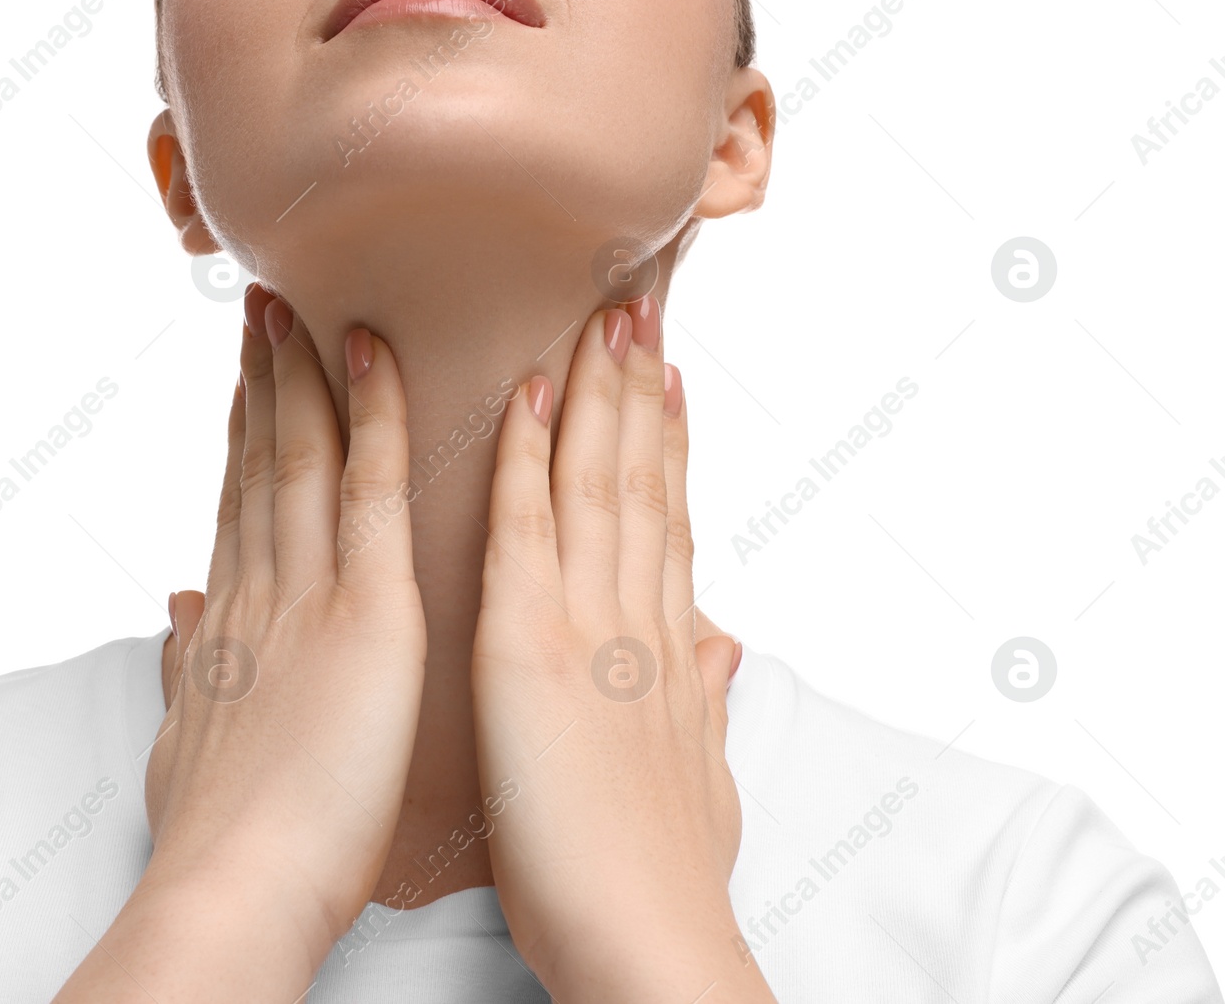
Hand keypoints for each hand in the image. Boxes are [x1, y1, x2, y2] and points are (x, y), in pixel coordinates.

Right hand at [56, 287, 426, 1001]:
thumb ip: (182, 667)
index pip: (238, 510)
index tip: (243, 381)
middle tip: (263, 310)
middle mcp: (257, 592)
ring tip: (296, 302)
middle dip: (259, 384)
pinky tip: (376, 354)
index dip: (240, 438)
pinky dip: (374, 414)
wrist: (232, 893)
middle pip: (257, 466)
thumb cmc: (220, 844)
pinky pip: (370, 489)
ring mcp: (306, 594)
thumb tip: (178, 612)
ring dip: (299, 374)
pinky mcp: (363, 613)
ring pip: (301, 456)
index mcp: (230, 628)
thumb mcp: (184, 743)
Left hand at [471, 297, 774, 1001]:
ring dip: (598, 395)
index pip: (667, 522)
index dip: (667, 444)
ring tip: (603, 317)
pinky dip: (532, 459)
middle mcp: (638, 622)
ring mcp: (591, 628)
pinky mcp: (533, 651)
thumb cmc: (661, 878)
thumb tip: (721, 647)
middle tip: (639, 310)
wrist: (650, 943)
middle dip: (641, 393)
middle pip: (643, 483)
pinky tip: (530, 394)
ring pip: (597, 485)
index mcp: (664, 651)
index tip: (666, 378)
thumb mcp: (698, 777)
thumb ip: (704, 699)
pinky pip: (530, 532)